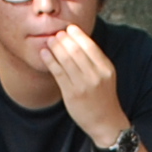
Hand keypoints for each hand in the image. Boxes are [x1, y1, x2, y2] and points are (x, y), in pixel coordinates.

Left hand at [39, 23, 126, 141]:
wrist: (106, 122)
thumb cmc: (103, 97)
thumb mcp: (106, 76)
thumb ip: (95, 61)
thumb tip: (78, 42)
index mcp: (106, 68)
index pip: (90, 45)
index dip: (78, 34)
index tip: (69, 28)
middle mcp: (96, 75)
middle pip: (77, 50)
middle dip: (65, 39)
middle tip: (57, 33)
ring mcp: (84, 85)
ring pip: (66, 59)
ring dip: (56, 47)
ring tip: (50, 40)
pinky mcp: (72, 94)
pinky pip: (58, 72)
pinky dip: (50, 60)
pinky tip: (44, 53)